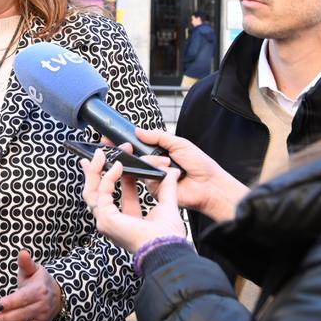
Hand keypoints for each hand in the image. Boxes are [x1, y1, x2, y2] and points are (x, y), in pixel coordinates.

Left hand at [0, 250, 61, 320]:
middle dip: (5, 319)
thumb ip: (26, 263)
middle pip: (21, 315)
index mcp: (39, 291)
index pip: (22, 298)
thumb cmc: (39, 282)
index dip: (9, 303)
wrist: (57, 296)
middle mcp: (41, 308)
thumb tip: (22, 252)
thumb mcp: (34, 270)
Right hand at [79, 149, 184, 254]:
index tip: (112, 160)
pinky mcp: (106, 219)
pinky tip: (117, 165)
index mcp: (124, 219)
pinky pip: (102, 193)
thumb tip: (170, 171)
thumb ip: (166, 187)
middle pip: (94, 192)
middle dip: (94, 171)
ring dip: (96, 170)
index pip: (111, 194)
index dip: (111, 175)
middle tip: (98, 153)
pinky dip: (108, 177)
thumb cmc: (168, 236)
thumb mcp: (167, 204)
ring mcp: (105, 221)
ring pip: (91, 191)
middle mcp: (111, 221)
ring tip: (101, 153)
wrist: (168, 247)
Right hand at [123, 129, 247, 221]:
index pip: (138, 145)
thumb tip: (138, 131)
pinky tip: (169, 172)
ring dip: (153, 162)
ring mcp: (153, 177)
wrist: (210, 185)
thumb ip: (158, 136)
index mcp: (160, 152)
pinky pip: (147, 178)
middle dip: (131, 149)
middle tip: (127, 145)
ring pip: (141, 166)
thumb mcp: (179, 143)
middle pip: (134, 155)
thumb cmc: (200, 165)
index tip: (111, 135)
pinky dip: (157, 173)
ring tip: (168, 162)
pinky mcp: (155, 190)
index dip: (126, 141)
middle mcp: (154, 164)